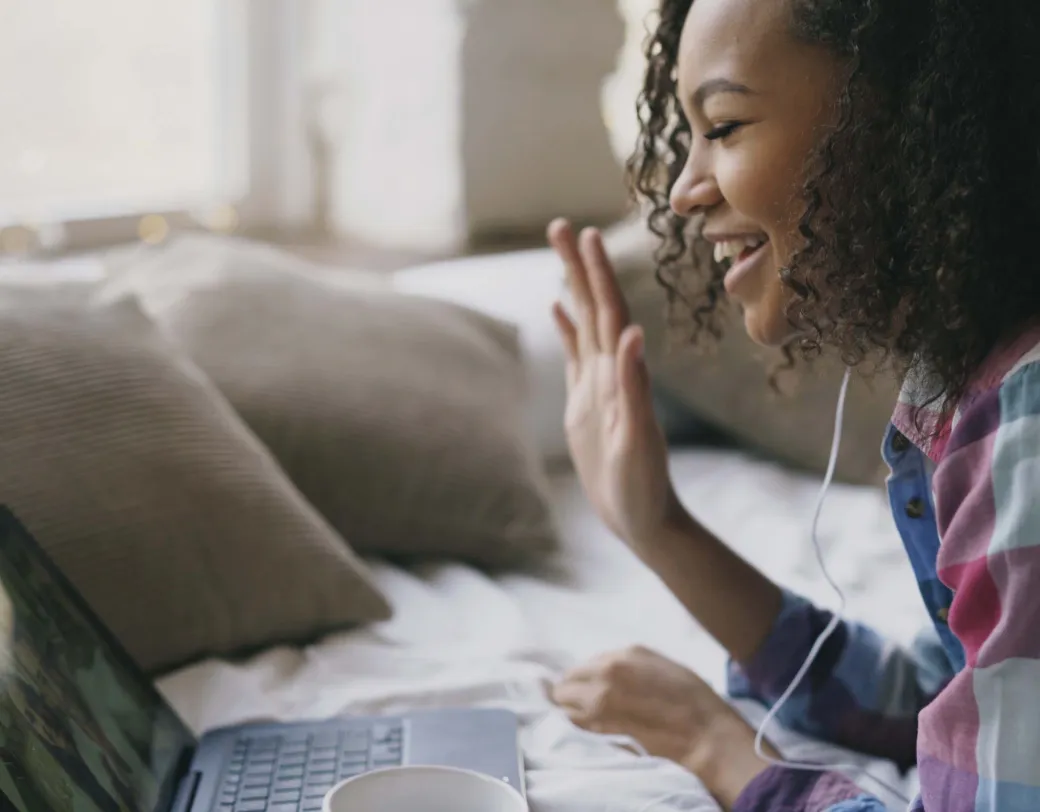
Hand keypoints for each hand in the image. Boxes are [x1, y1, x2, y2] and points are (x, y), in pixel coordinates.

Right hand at [547, 218, 680, 545]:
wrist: (641, 516)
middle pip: (592, 306)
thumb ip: (635, 387)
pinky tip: (557, 308)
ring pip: (583, 323)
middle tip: (559, 225)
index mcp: (621, 374)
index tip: (586, 234)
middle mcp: (610, 371)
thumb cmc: (643, 483)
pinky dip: (566, 328)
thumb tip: (633, 335)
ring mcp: (597, 384)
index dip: (597, 274)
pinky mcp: (585, 402)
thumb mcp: (637, 438)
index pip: (608, 312)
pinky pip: (574, 355)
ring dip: (573, 286)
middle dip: (577, 266)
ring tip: (559, 252)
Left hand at [551, 646, 777, 809]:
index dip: (584, 680)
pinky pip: (573, 725)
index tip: (589, 690)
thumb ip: (629, 664)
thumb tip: (604, 670)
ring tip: (586, 720)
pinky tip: (590, 731)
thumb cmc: (692, 699)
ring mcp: (600, 701)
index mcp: (623, 655)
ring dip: (571, 711)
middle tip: (582, 706)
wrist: (705, 734)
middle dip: (571, 694)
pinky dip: (576, 727)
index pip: (583, 666)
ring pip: (564, 706)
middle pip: (566, 684)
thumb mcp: (661, 665)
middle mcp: (606, 673)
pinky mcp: (600, 728)